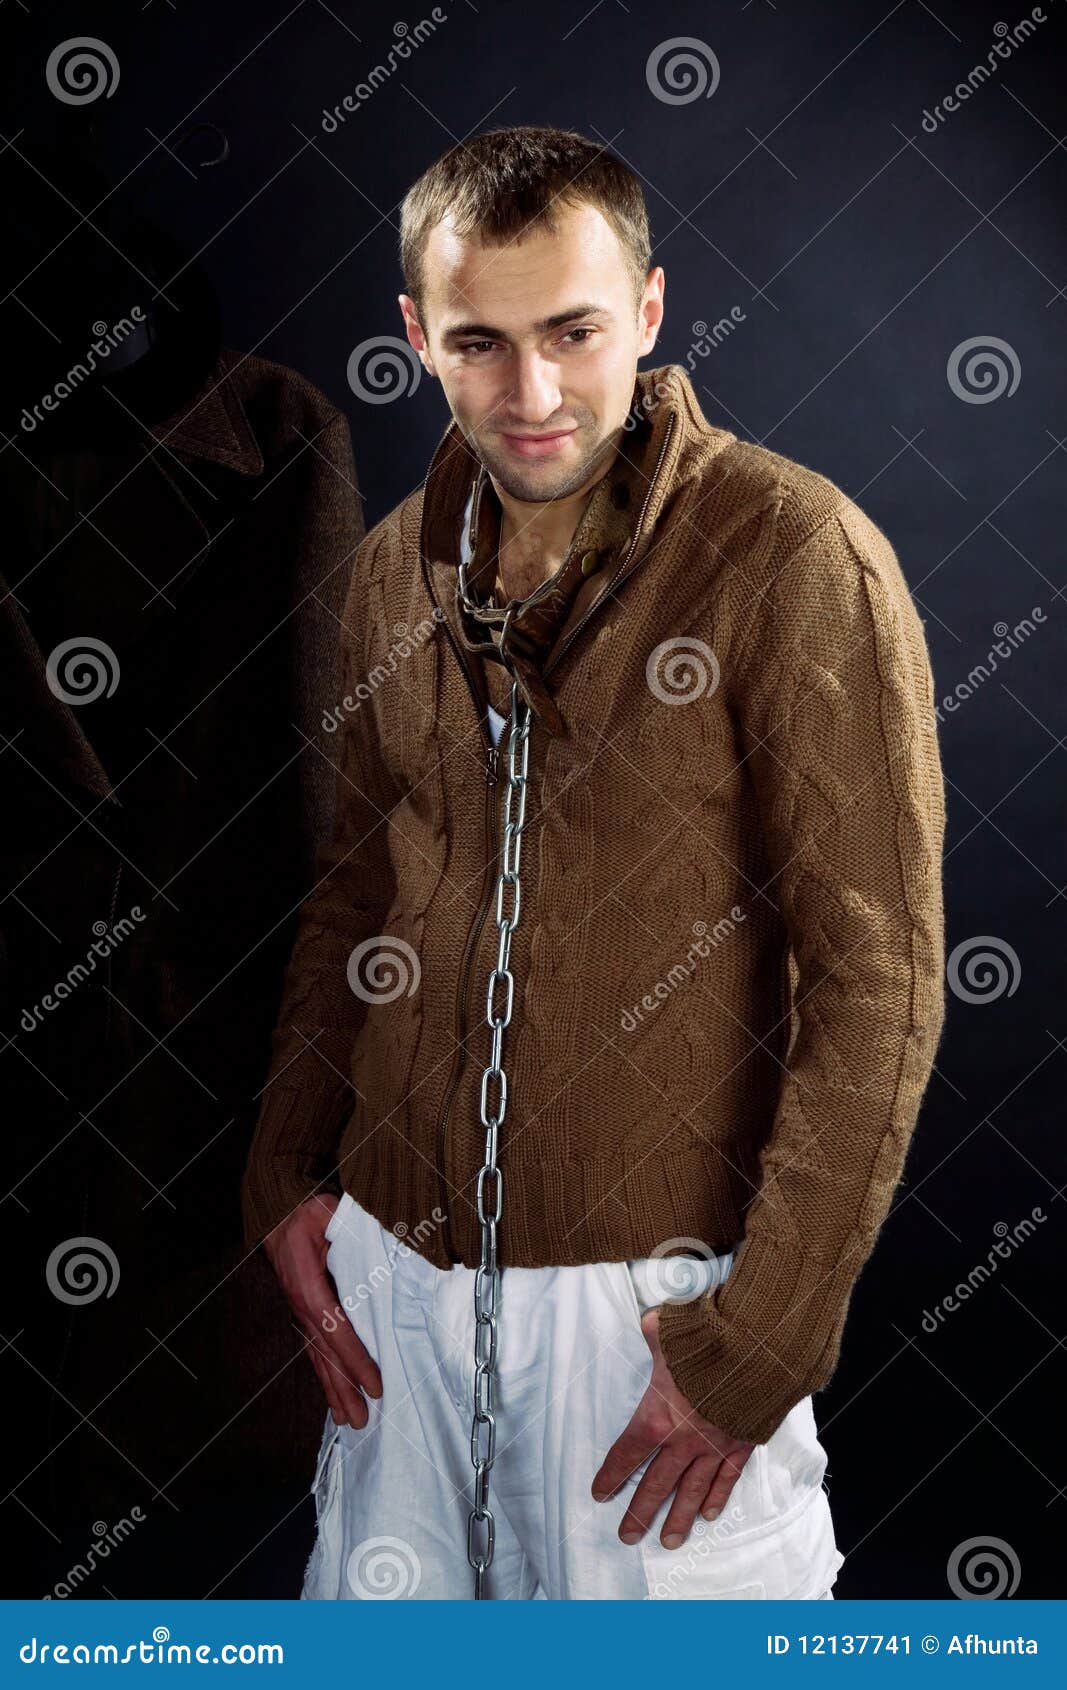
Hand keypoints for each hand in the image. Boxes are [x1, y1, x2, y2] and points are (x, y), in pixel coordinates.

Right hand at [263, 1194, 382, 1427]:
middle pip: (323, 1354)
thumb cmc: (307, 1210)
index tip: (374, 1384)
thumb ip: (350, 1230)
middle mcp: (301, 1303)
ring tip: (348, 1419)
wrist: (278, 1210)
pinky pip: (315, 1347)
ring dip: (333, 1389)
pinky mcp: (304, 1310)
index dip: (355, 1358)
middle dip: (343, 1389)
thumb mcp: (328, 1212)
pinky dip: (326, 1372)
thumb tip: (381, 1240)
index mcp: (307, 1283)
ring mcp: (300, 1309)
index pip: (335, 1328)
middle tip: (361, 1421)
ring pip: (317, 1356)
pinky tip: (334, 1392)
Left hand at [591, 1306, 754, 1549]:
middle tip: (626, 1536)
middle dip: (639, 1512)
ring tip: (667, 1542)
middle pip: (655, 1484)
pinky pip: (726, 1478)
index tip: (599, 1494)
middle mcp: (683, 1441)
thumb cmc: (708, 1341)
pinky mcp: (740, 1445)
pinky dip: (717, 1497)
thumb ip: (654, 1331)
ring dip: (678, 1518)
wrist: (758, 1353)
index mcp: (658, 1417)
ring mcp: (713, 1447)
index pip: (627, 1452)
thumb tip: (649, 1321)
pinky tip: (709, 1515)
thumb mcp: (669, 1330)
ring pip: (691, 1491)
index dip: (611, 1474)